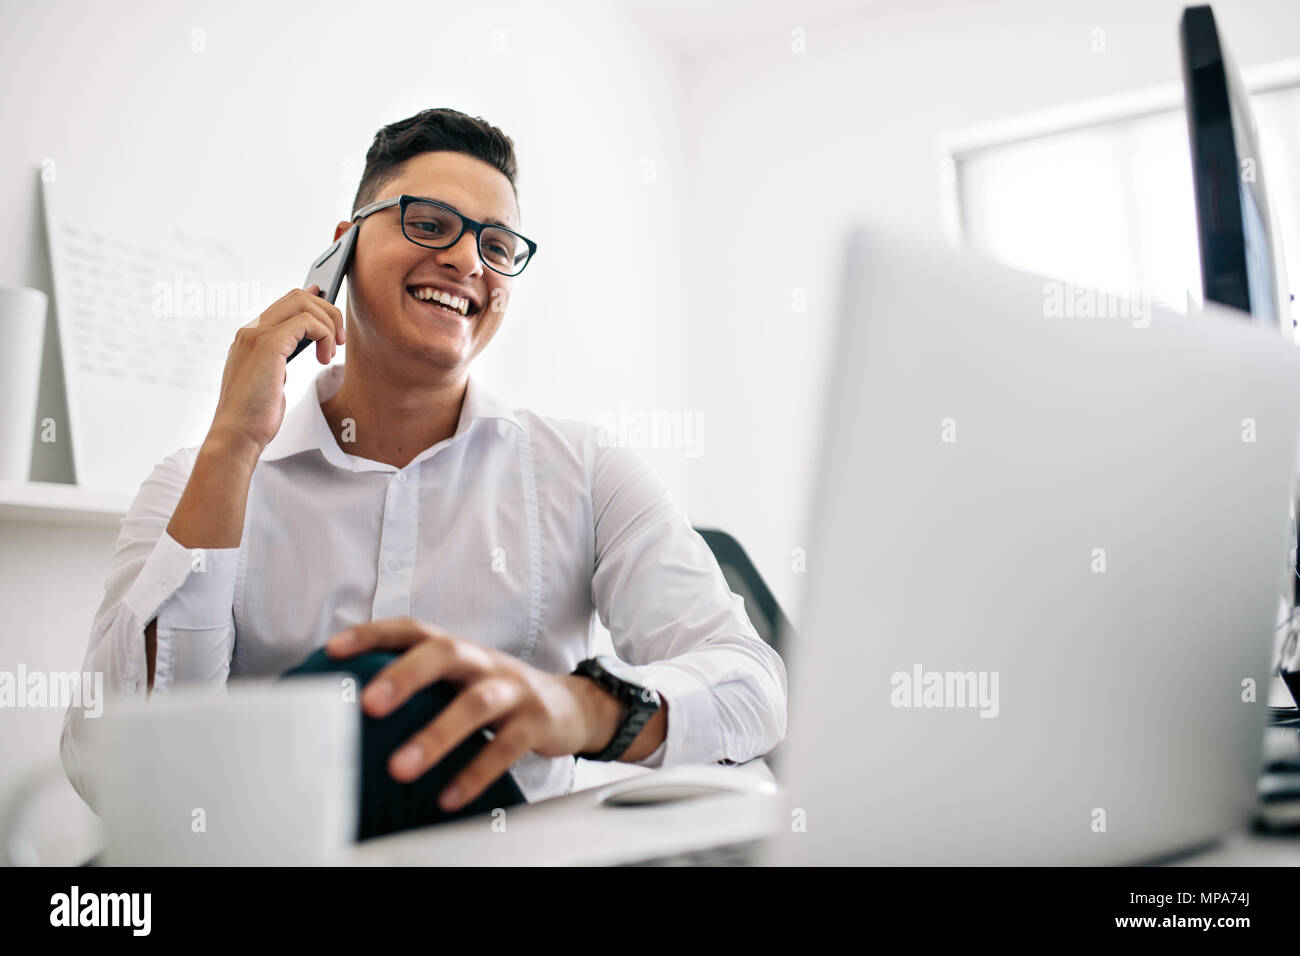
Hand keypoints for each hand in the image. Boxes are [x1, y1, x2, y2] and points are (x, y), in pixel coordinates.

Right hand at [206, 285, 344, 456]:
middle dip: (327, 311)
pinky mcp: (268, 345)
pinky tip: (325, 356)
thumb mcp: (271, 380)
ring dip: (329, 323)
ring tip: (332, 351)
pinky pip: (307, 322)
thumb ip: (282, 358)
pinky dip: (324, 335)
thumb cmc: (254, 415)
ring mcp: (256, 335)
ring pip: (303, 303)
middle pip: (296, 296)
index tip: (327, 299)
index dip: (310, 298)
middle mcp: (250, 331)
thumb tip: (304, 342)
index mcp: (249, 338)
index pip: (283, 304)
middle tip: (339, 340)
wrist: (237, 434)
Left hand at [324, 618, 617, 811]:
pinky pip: (506, 747)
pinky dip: (476, 772)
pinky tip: (449, 796)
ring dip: (436, 735)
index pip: (413, 630)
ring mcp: (512, 689)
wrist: (570, 707)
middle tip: (369, 704)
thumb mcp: (460, 680)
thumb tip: (349, 704)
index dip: (374, 635)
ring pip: (476, 704)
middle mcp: (484, 662)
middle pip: (445, 653)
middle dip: (405, 676)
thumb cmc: (499, 694)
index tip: (333, 651)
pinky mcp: (536, 722)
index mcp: (459, 649)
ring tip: (401, 768)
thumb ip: (418, 684)